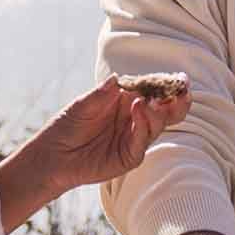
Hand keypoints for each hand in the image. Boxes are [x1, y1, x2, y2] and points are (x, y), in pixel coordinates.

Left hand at [23, 75, 191, 196]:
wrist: (52, 156)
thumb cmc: (66, 126)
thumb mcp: (82, 105)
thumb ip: (101, 94)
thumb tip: (117, 78)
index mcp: (127, 101)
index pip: (153, 91)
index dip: (167, 85)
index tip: (180, 79)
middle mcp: (135, 119)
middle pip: (165, 110)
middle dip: (177, 101)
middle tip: (182, 91)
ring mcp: (134, 138)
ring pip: (158, 124)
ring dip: (160, 111)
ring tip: (151, 101)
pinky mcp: (129, 156)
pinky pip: (142, 142)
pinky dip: (144, 125)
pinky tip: (140, 109)